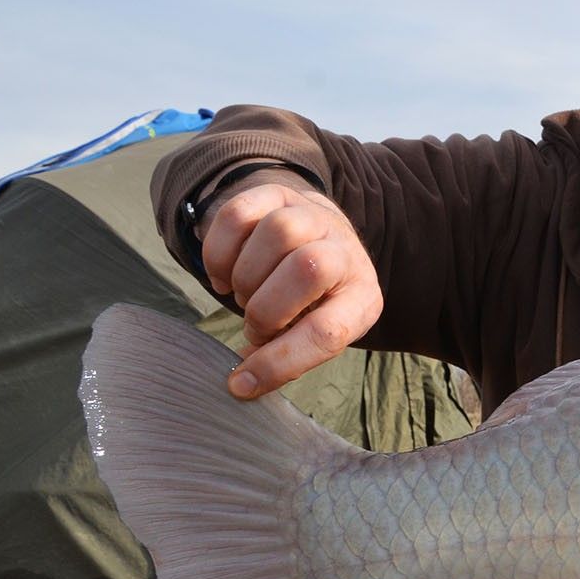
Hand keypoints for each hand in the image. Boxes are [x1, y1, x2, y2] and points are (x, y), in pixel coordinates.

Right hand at [196, 171, 381, 397]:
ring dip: (245, 278)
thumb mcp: (317, 329)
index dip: (280, 362)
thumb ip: (287, 354)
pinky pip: (238, 214)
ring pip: (276, 234)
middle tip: (256, 324)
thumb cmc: (314, 299)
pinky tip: (225, 274)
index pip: (328, 332)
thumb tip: (242, 382)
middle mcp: (345, 251)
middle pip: (308, 268)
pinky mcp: (277, 194)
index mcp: (362, 297)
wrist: (319, 237)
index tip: (242, 384)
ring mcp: (313, 217)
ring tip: (246, 295)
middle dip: (266, 309)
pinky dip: (218, 252)